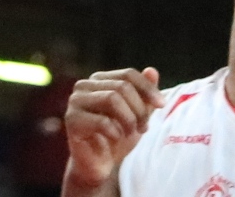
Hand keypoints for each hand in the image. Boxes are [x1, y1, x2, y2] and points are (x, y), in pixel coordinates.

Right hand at [62, 66, 157, 192]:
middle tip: (144, 127)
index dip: (148, 89)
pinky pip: (102, 121)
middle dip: (139, 109)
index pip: (128, 74)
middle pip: (122, 87)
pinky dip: (116, 132)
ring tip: (131, 133)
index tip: (162, 105)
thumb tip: (152, 71)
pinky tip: (116, 138)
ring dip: (129, 119)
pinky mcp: (72, 120)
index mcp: (99, 79)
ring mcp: (75, 101)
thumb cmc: (117, 136)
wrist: (98, 164)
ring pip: (112, 99)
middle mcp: (84, 85)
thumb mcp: (137, 115)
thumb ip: (144, 94)